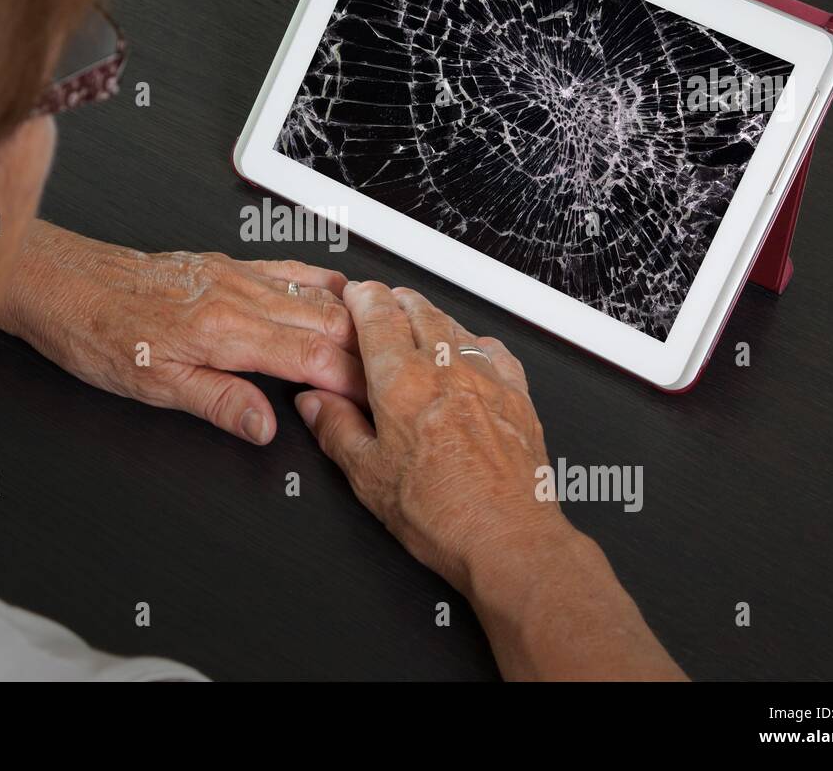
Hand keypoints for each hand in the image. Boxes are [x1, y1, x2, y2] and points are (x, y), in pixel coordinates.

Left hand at [0, 220, 365, 443]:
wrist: (63, 282)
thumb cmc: (96, 332)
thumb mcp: (152, 386)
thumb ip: (217, 402)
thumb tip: (264, 425)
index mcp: (224, 330)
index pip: (313, 357)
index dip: (354, 381)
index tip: (377, 402)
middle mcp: (236, 294)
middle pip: (328, 322)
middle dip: (367, 353)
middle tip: (391, 382)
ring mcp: (233, 275)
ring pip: (316, 293)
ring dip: (353, 320)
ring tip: (381, 344)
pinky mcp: (223, 266)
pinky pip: (288, 270)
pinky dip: (323, 286)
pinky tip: (336, 294)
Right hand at [295, 281, 684, 679]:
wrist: (509, 539)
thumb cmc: (443, 514)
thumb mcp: (367, 477)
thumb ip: (336, 430)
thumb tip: (315, 405)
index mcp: (401, 383)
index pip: (377, 313)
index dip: (362, 296)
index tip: (354, 293)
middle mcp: (446, 369)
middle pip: (417, 308)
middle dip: (394, 299)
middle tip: (380, 302)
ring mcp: (486, 378)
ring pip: (454, 324)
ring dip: (431, 315)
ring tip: (416, 321)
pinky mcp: (517, 395)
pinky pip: (493, 349)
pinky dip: (473, 341)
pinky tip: (468, 353)